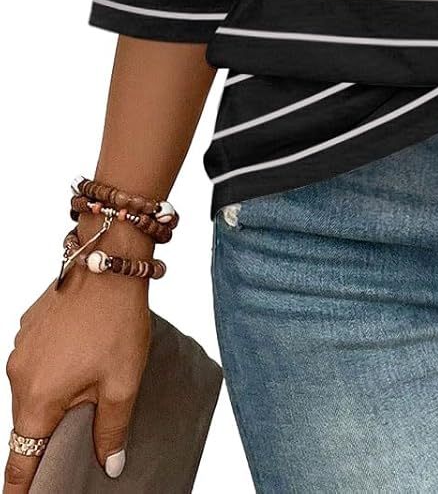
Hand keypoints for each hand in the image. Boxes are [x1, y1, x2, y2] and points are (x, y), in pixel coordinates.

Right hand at [5, 229, 150, 489]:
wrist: (109, 262)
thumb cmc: (118, 321)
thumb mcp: (123, 382)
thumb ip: (112, 430)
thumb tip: (110, 467)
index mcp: (38, 399)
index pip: (20, 459)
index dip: (20, 488)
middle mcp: (18, 377)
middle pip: (27, 423)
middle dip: (45, 434)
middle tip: (69, 439)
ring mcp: (19, 349)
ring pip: (31, 389)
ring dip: (51, 396)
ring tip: (84, 385)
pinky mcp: (27, 328)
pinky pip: (35, 361)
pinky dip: (52, 367)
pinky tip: (80, 354)